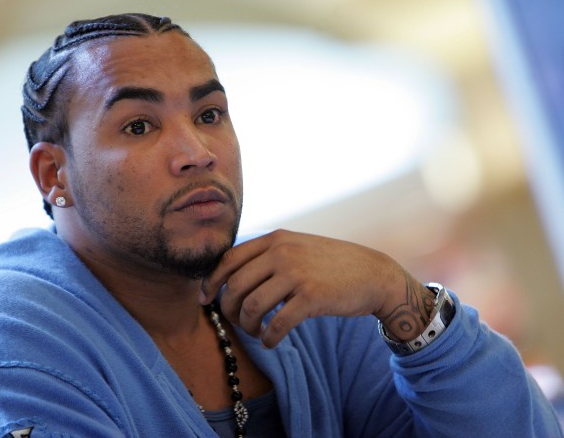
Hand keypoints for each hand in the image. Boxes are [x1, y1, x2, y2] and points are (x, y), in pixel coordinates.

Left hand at [200, 230, 432, 347]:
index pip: (228, 259)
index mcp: (275, 239)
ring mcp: (297, 273)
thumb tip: (231, 275)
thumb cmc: (331, 264)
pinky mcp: (312, 297)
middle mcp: (283, 252)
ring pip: (252, 306)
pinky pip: (277, 324)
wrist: (374, 274)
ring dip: (247, 326)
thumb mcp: (297, 246)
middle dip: (229, 310)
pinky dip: (268, 337)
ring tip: (256, 332)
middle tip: (237, 322)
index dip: (211, 282)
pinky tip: (270, 341)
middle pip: (235, 286)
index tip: (206, 299)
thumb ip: (268, 254)